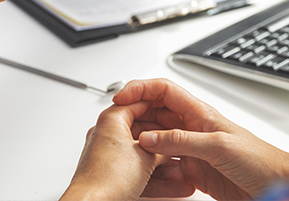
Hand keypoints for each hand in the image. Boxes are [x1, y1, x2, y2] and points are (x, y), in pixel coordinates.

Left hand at [60, 101, 193, 200]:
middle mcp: (107, 133)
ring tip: (181, 169)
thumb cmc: (108, 179)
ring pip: (141, 154)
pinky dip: (153, 177)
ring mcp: (107, 155)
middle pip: (143, 130)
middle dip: (165, 140)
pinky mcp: (109, 174)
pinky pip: (135, 170)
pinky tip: (172, 185)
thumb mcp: (147, 157)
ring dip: (162, 164)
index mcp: (112, 119)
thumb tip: (172, 145)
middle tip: (181, 140)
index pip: (140, 102)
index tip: (176, 112)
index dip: (162, 107)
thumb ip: (163, 146)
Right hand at [114, 79, 288, 199]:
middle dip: (135, 117)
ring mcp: (191, 148)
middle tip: (115, 128)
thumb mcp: (217, 145)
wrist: (276, 185)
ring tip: (125, 153)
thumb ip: (181, 141)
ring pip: (157, 141)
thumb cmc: (259, 158)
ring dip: (142, 145)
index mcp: (199, 112)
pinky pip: (165, 166)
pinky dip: (154, 169)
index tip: (119, 97)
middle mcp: (192, 126)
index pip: (163, 90)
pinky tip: (145, 175)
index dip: (140, 88)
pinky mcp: (193, 170)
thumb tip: (148, 138)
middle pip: (155, 114)